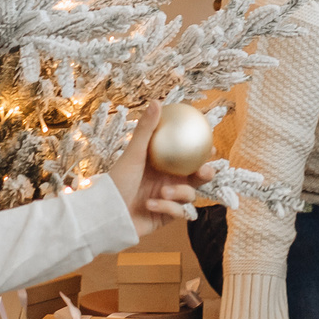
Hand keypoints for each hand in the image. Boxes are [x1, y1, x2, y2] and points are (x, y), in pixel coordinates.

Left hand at [111, 102, 219, 236]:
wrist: (108, 213)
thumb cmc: (117, 181)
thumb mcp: (133, 154)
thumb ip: (146, 129)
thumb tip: (157, 101)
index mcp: (164, 165)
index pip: (188, 156)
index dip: (202, 151)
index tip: (210, 145)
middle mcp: (169, 181)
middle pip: (197, 177)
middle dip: (206, 174)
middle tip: (204, 171)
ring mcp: (169, 200)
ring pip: (190, 195)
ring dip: (179, 193)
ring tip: (162, 191)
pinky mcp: (166, 217)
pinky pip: (177, 212)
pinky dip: (166, 208)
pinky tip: (151, 205)